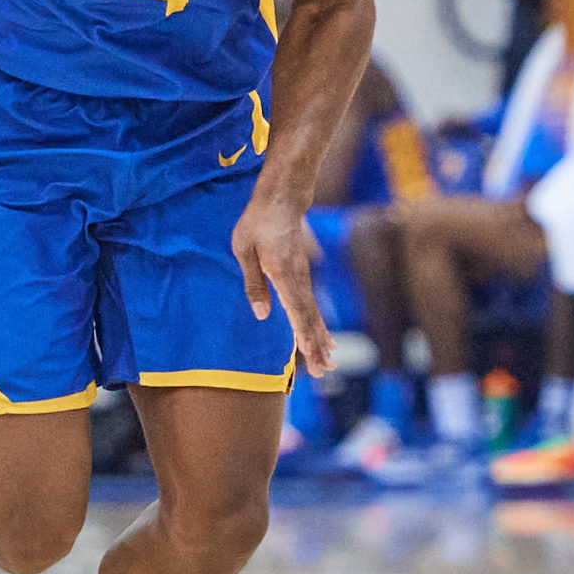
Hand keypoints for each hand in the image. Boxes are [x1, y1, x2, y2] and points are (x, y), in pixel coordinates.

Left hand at [232, 193, 334, 376]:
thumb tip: (263, 315)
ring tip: (329, 363)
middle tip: (323, 372)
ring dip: (321, 340)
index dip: (304, 335)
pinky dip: (319, 326)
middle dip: (316, 347)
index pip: (297, 310)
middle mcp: (298, 279)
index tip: (311, 355)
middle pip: (310, 318)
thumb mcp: (244, 250)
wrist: (281, 201)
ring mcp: (304, 278)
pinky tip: (324, 339)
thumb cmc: (257, 223)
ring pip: (314, 314)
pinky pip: (312, 306)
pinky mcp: (302, 277)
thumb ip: (254, 284)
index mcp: (283, 274)